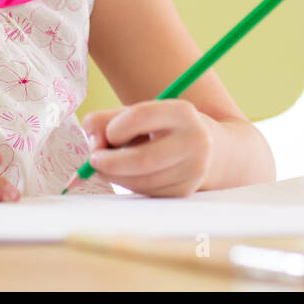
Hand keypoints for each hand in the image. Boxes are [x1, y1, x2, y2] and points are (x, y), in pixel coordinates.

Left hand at [79, 100, 214, 196]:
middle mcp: (195, 140)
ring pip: (143, 181)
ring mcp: (194, 169)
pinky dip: (130, 185)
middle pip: (143, 159)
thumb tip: (93, 146)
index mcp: (182, 111)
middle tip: (94, 161)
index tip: (107, 136)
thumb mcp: (137, 114)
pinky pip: (148, 192)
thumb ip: (104, 121)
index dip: (114, 128)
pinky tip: (129, 175)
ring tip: (108, 167)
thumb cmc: (161, 127)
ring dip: (116, 177)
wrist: (210, 148)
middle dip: (110, 163)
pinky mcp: (186, 190)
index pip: (141, 115)